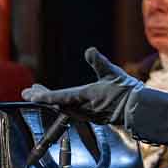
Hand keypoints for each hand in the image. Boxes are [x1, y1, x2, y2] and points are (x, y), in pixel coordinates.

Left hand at [20, 47, 143, 124]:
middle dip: (42, 97)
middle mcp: (83, 108)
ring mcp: (87, 114)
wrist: (139, 110)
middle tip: (28, 92)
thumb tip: (89, 50)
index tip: (30, 94)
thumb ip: (99, 62)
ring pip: (63, 108)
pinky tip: (61, 101)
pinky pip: (71, 111)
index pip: (60, 97)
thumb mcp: (112, 73)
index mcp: (85, 97)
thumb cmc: (126, 91)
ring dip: (50, 100)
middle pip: (57, 103)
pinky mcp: (92, 116)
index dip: (44, 96)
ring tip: (40, 93)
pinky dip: (61, 104)